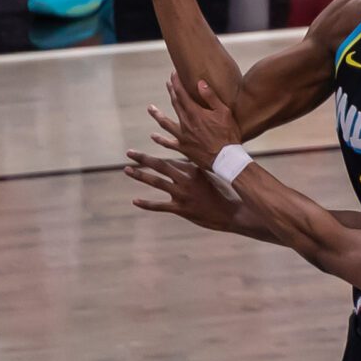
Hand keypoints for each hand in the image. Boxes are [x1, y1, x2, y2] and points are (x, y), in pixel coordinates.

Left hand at [125, 150, 240, 231]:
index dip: (159, 155)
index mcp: (194, 169)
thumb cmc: (227, 193)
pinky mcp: (181, 209)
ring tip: (127, 170)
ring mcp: (182, 194)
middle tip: (129, 153)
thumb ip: (198, 170)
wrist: (233, 212)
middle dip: (143, 158)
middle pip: (160, 165)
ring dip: (140, 175)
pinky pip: (160, 206)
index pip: (172, 159)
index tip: (149, 148)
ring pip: (156, 182)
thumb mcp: (213, 177)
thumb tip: (190, 162)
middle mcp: (186, 179)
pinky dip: (146, 203)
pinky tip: (135, 200)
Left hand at [148, 74, 241, 170]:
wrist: (225, 158)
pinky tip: (153, 136)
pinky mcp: (183, 148)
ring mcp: (183, 136)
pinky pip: (168, 143)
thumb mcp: (224, 113)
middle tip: (168, 83)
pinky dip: (160, 139)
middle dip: (172, 92)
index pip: (182, 93)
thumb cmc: (228, 135)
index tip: (173, 74)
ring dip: (157, 114)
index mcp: (195, 113)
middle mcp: (186, 123)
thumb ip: (211, 97)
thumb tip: (200, 82)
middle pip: (175, 104)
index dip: (177, 82)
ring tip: (150, 108)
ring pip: (166, 123)